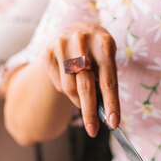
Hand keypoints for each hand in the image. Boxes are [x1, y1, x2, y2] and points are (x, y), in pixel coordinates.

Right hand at [42, 22, 119, 137]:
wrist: (77, 29)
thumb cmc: (98, 52)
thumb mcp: (108, 59)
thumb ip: (105, 82)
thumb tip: (104, 115)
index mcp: (104, 44)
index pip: (108, 81)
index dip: (111, 104)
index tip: (113, 124)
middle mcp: (82, 43)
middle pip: (86, 87)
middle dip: (90, 113)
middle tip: (93, 131)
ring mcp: (62, 46)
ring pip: (70, 89)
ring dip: (79, 100)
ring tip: (85, 95)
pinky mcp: (48, 53)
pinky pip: (59, 85)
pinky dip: (67, 90)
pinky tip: (71, 79)